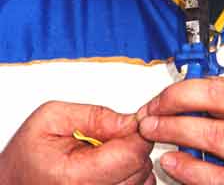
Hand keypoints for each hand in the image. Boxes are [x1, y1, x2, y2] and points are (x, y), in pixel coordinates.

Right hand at [0, 100, 154, 184]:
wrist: (12, 181)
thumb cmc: (28, 153)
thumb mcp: (52, 117)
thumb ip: (95, 116)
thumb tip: (130, 120)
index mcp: (74, 176)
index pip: (131, 155)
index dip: (138, 133)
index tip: (134, 123)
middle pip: (139, 170)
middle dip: (135, 146)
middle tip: (116, 135)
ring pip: (141, 184)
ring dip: (134, 162)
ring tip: (111, 151)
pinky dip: (131, 177)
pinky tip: (114, 166)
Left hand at [137, 77, 223, 184]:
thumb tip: (196, 89)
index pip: (221, 86)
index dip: (185, 88)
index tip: (165, 95)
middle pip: (215, 105)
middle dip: (175, 104)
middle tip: (151, 111)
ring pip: (214, 137)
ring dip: (176, 131)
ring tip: (153, 130)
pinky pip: (216, 179)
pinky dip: (190, 169)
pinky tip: (172, 162)